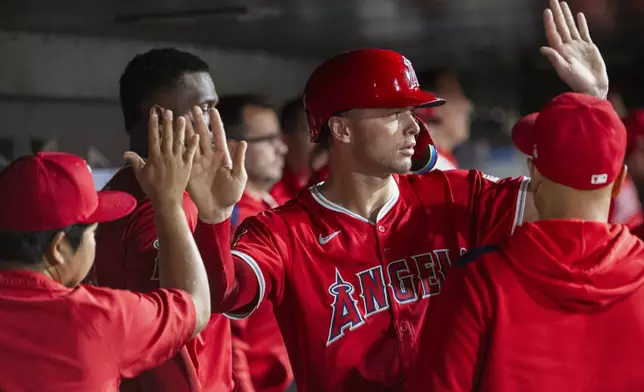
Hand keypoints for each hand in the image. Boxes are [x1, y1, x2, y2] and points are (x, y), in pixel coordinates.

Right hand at [124, 109, 198, 205]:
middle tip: (169, 111)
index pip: (153, 137)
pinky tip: (197, 135)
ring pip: (179, 142)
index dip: (153, 125)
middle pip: (167, 136)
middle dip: (168, 123)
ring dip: (181, 129)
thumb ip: (135, 162)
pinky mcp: (187, 166)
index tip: (154, 114)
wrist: (167, 200)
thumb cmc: (152, 188)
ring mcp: (178, 160)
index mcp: (154, 157)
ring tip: (183, 118)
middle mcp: (166, 156)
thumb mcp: (141, 174)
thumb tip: (125, 153)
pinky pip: (191, 153)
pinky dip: (193, 144)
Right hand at [186, 106, 246, 222]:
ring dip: (187, 131)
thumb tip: (243, 142)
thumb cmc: (231, 194)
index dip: (216, 123)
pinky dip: (180, 146)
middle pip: (204, 136)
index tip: (213, 110)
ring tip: (181, 118)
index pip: (219, 136)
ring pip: (192, 143)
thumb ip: (239, 160)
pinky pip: (184, 156)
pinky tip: (175, 136)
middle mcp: (210, 157)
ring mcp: (199, 163)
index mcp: (223, 157)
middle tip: (193, 108)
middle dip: (199, 122)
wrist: (218, 209)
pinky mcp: (190, 171)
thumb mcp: (238, 176)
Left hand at [540, 0, 608, 98]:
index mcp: (561, 51)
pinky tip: (578, 15)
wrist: (593, 87)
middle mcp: (568, 47)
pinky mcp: (588, 47)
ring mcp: (578, 46)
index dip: (550, 22)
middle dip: (557, 13)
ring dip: (566, 15)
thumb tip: (542, 48)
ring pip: (571, 27)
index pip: (553, 33)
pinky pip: (584, 32)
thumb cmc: (578, 82)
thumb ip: (555, 58)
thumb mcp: (565, 70)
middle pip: (561, 26)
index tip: (547, 11)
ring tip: (563, 3)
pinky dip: (581, 23)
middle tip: (552, 0)